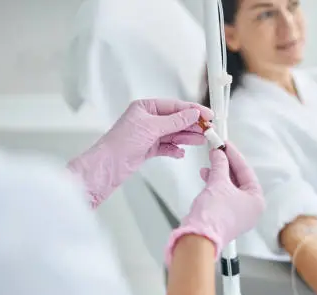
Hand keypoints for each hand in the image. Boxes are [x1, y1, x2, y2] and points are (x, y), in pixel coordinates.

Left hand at [68, 99, 212, 207]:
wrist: (108, 166)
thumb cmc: (121, 143)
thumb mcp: (151, 128)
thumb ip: (175, 121)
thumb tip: (192, 114)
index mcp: (145, 107)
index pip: (174, 106)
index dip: (192, 110)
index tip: (207, 115)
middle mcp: (147, 119)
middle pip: (176, 120)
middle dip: (192, 125)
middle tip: (208, 129)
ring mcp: (148, 134)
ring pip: (173, 134)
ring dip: (187, 137)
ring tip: (201, 141)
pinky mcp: (148, 149)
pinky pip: (166, 147)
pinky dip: (175, 150)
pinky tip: (181, 153)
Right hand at [165, 142, 264, 264]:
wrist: (199, 237)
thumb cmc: (214, 214)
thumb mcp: (218, 182)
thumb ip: (219, 165)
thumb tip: (219, 154)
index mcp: (256, 201)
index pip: (246, 171)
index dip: (234, 155)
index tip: (225, 144)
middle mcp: (250, 210)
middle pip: (239, 180)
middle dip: (225, 165)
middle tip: (217, 151)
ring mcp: (238, 216)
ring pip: (229, 188)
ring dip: (218, 174)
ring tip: (209, 164)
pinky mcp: (225, 219)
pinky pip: (223, 197)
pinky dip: (215, 186)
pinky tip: (206, 177)